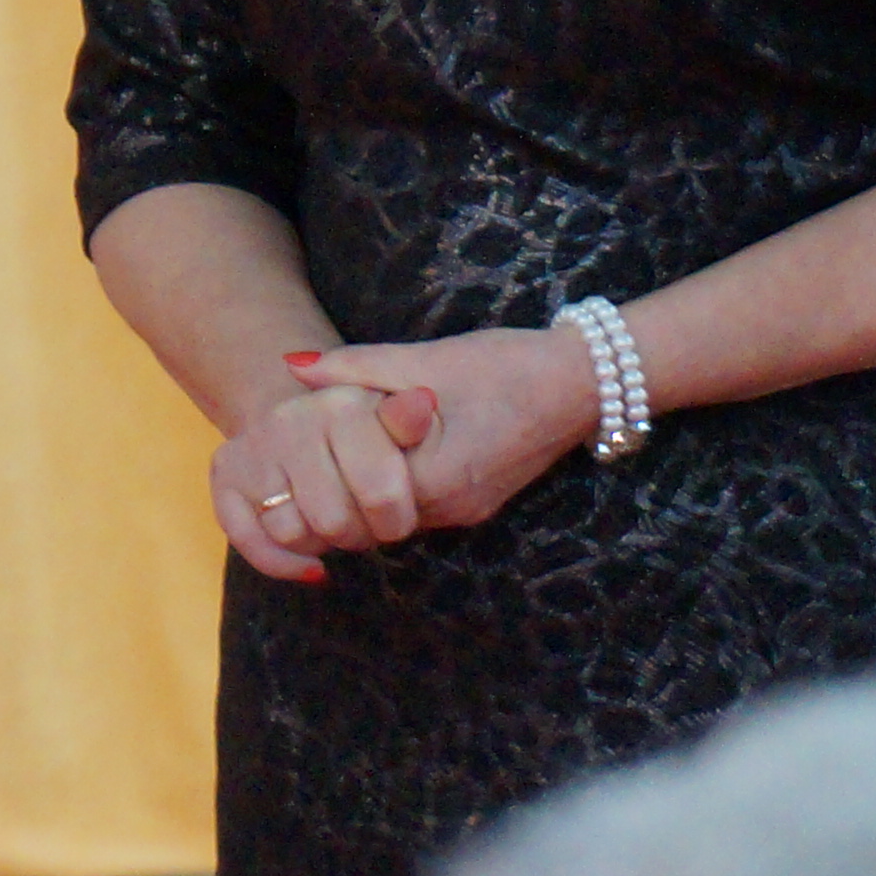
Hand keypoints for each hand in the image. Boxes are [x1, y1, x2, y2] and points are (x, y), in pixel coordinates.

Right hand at [209, 377, 441, 582]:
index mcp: (342, 405)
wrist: (304, 420)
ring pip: (291, 534)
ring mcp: (253, 446)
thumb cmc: (365, 435)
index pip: (380, 494)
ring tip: (335, 524)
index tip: (400, 510)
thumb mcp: (400, 428)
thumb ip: (412, 423)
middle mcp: (290, 420)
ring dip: (321, 544)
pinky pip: (250, 541)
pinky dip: (283, 563)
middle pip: (333, 522)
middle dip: (359, 534)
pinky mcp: (224, 472)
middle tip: (366, 521)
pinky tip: (310, 564)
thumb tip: (423, 403)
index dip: (396, 518)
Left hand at [286, 327, 594, 533]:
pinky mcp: (475, 506)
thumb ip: (355, 368)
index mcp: (436, 476)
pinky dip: (390, 488)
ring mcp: (464, 513)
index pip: (350, 498)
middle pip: (365, 518)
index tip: (300, 446)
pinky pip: (414, 509)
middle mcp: (449, 508)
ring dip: (361, 488)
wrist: (582, 383)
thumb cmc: (506, 365)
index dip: (318, 475)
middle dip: (334, 488)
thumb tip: (293, 366)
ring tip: (344, 447)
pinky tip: (381, 453)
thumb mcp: (425, 357)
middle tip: (312, 449)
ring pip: (388, 518)